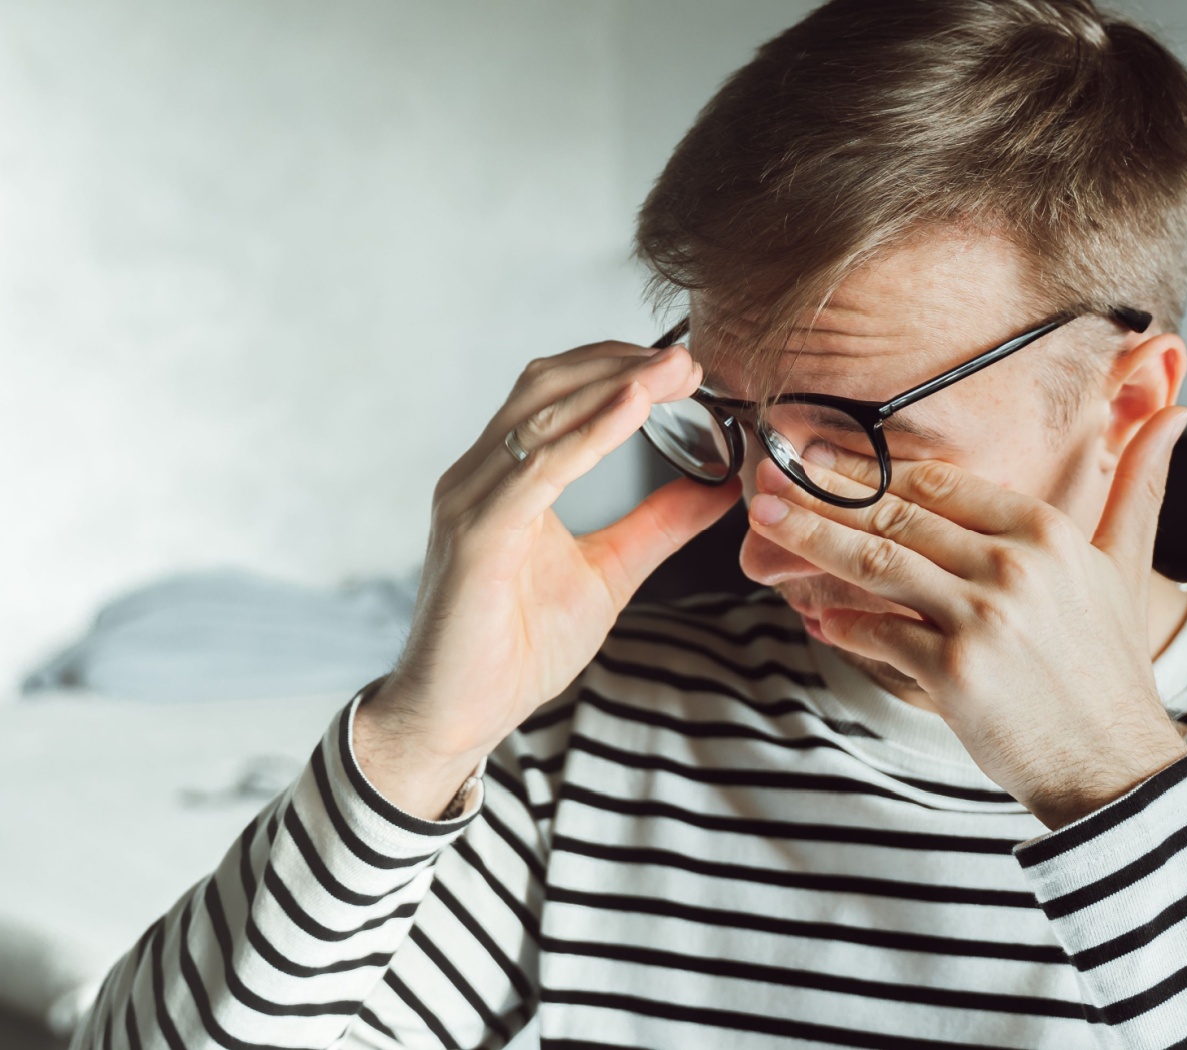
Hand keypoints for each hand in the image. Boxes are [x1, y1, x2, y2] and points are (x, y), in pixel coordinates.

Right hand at [357, 341, 740, 817]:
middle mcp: (480, 475)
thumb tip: (721, 487)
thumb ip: (659, 524)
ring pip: (545, 413)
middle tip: (689, 359)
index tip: (683, 366)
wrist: (459, 716)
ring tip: (675, 371)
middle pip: (551, 385)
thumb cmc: (517, 648)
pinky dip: (590, 434)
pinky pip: (538, 468)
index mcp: (507, 477)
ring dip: (615, 384)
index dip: (619, 368)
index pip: (560, 393)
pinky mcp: (475, 533)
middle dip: (622, 363)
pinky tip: (634, 411)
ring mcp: (472, 499)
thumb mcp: (610, 571)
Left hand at [745, 406, 1186, 828]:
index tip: (832, 457)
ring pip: (875, 563)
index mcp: (1049, 531)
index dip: (879, 470)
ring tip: (765, 521)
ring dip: (810, 538)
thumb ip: (1137, 485)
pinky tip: (816, 615)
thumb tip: (1170, 413)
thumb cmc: (1110, 666)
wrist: (1116, 765)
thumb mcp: (1127, 566)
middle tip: (772, 476)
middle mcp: (1015, 565)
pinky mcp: (954, 672)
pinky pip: (879, 633)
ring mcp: (983, 618)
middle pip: (897, 516)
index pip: (944, 485)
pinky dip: (842, 623)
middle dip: (825, 494)